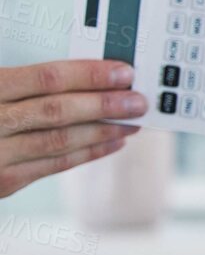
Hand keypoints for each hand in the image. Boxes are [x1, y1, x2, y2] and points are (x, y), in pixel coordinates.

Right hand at [0, 60, 144, 198]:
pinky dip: (87, 153)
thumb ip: (21, 83)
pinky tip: (113, 143)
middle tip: (140, 100)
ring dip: (103, 131)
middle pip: (57, 112)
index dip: (89, 74)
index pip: (44, 78)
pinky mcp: (0, 183)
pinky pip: (52, 166)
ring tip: (134, 121)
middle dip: (105, 105)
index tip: (124, 71)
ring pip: (58, 142)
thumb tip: (82, 73)